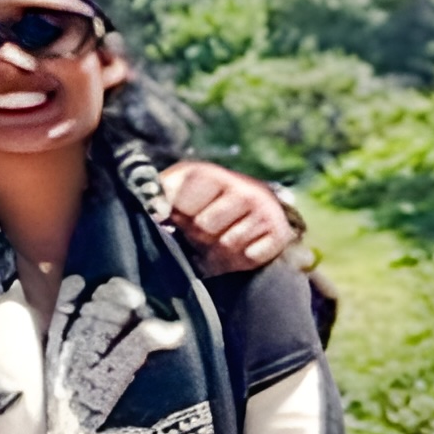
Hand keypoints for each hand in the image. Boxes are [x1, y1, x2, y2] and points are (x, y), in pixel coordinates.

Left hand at [156, 159, 299, 274]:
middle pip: (205, 225)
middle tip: (201, 232)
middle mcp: (241, 186)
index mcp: (207, 174)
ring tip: (218, 241)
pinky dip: (242, 259)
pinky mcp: (280, 231)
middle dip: (198, 235)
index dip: (177, 215)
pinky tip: (240, 248)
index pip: (183, 200)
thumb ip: (159, 198)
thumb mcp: (176, 195)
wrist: (251, 213)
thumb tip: (153, 209)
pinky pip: (252, 256)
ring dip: (219, 250)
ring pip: (229, 243)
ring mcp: (264, 208)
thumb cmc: (203, 207)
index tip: (175, 216)